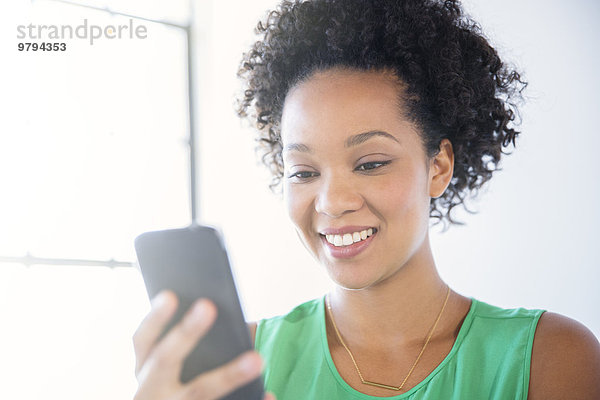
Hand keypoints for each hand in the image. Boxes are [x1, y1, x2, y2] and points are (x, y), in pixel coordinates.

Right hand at [133, 290, 274, 399]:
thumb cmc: (178, 389)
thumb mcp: (174, 371)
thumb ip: (200, 343)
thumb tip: (241, 320)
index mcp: (146, 370)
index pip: (144, 339)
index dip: (155, 318)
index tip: (170, 295)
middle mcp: (151, 390)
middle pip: (165, 359)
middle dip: (186, 333)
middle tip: (208, 306)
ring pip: (199, 391)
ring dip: (229, 374)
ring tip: (256, 359)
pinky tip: (269, 395)